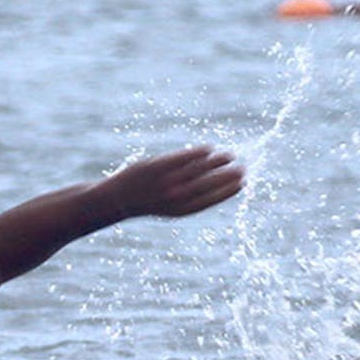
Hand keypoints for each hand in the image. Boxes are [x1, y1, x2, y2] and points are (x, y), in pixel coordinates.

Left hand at [95, 146, 242, 220]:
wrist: (118, 199)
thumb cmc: (149, 202)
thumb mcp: (171, 207)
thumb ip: (191, 199)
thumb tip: (216, 186)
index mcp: (181, 210)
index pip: (211, 199)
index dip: (228, 191)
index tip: (242, 183)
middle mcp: (175, 196)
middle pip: (209, 183)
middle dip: (228, 176)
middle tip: (242, 168)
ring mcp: (166, 181)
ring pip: (198, 169)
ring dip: (218, 162)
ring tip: (229, 156)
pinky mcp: (157, 166)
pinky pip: (182, 158)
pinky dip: (198, 153)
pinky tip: (209, 149)